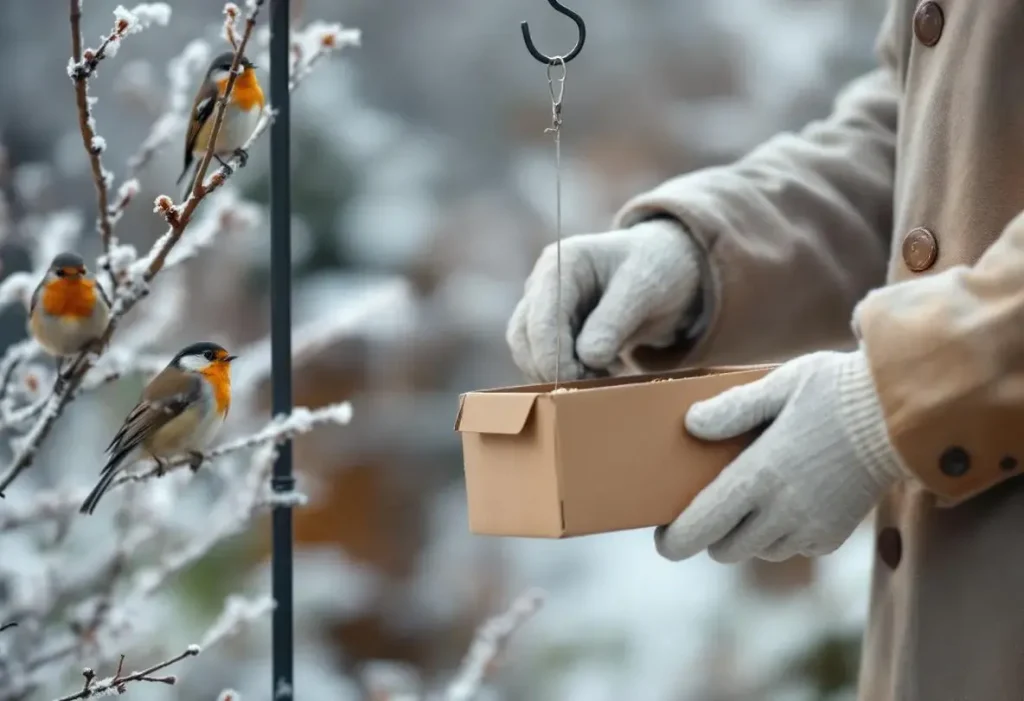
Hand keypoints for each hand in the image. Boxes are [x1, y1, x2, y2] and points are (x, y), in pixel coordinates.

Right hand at [506, 219, 702, 382]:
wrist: (665, 264)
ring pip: (526, 351)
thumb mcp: (645, 288)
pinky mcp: (550, 325)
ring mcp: (542, 304)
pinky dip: (564, 372)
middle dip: (552, 369)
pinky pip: (542, 357)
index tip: (582, 380)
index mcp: (561, 264)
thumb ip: (614, 322)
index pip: (540, 321)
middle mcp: (542, 283)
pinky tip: (598, 371)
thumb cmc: (656, 267)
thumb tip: (587, 358)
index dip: (554, 359)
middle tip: (594, 382)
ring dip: (556, 373)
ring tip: (600, 375)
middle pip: (523, 338)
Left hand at [655, 350, 909, 563]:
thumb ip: (733, 408)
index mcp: (761, 474)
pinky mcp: (833, 537)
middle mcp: (783, 511)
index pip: (701, 526)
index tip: (664, 538)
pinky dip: (781, 533)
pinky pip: (792, 547)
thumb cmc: (837, 391)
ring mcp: (810, 528)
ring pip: (757, 551)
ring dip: (747, 533)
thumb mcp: (781, 383)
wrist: (904, 416)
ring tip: (755, 494)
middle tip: (712, 504)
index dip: (676, 540)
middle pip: (725, 549)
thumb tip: (691, 425)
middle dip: (711, 533)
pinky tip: (790, 497)